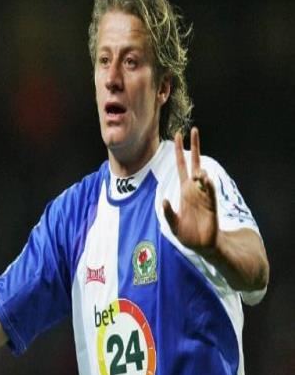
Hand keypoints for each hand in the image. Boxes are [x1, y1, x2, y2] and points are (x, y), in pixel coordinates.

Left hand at [163, 127, 217, 254]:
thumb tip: (163, 201)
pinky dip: (207, 185)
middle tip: (193, 129)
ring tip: (198, 175)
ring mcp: (203, 196)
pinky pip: (210, 192)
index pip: (181, 166)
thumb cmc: (187, 234)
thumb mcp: (172, 224)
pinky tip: (204, 179)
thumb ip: (167, 213)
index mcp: (184, 190)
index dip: (179, 151)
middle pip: (195, 163)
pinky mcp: (211, 205)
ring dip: (201, 173)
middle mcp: (194, 189)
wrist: (202, 245)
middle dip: (194, 146)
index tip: (178, 135)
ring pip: (203, 176)